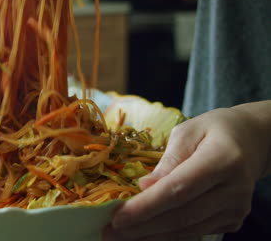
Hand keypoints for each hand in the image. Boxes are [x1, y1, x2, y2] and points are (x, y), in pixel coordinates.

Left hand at [103, 103, 270, 240]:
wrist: (251, 141)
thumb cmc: (213, 130)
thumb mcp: (187, 132)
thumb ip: (168, 160)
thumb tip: (144, 187)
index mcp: (223, 159)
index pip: (179, 189)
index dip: (146, 207)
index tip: (118, 217)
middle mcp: (234, 189)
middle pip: (181, 216)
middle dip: (141, 227)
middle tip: (109, 231)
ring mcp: (236, 209)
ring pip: (187, 230)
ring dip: (150, 236)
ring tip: (120, 236)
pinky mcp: (232, 220)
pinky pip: (195, 232)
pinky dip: (166, 235)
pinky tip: (143, 234)